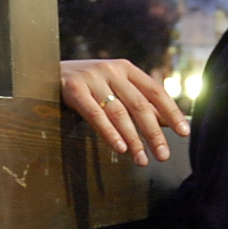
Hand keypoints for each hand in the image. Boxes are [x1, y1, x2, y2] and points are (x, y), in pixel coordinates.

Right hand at [61, 59, 189, 167]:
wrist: (44, 70)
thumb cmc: (86, 85)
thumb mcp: (113, 87)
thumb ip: (137, 101)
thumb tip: (168, 123)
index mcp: (127, 68)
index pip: (155, 91)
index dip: (171, 112)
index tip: (184, 133)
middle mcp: (112, 70)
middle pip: (139, 105)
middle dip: (154, 133)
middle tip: (163, 156)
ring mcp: (92, 78)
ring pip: (119, 112)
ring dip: (133, 139)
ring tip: (141, 160)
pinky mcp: (74, 89)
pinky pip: (95, 115)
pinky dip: (109, 133)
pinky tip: (120, 148)